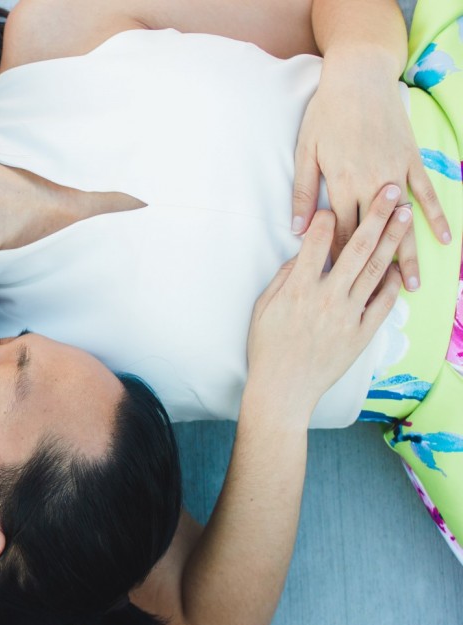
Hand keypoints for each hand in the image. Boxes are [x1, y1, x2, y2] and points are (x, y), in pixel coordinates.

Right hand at [249, 184, 407, 420]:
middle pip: (356, 248)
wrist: (283, 389)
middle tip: (390, 192)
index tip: (332, 205)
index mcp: (298, 288)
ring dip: (392, 240)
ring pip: (374, 270)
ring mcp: (347, 315)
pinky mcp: (361, 333)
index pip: (317, 241)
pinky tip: (397, 266)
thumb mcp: (263, 308)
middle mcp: (326, 297)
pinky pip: (382, 303)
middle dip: (376, 215)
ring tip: (404, 216)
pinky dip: (391, 282)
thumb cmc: (267, 349)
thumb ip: (283, 278)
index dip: (325, 219)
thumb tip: (302, 257)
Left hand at [291, 55, 450, 291]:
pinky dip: (436, 216)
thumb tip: (296, 229)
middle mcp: (371, 184)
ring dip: (408, 253)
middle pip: (373, 235)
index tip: (338, 288)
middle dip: (375, 270)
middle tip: (379, 302)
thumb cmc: (326, 114)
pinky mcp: (411, 160)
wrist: (359, 78)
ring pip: (402, 221)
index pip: (340, 233)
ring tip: (414, 284)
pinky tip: (445, 239)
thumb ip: (302, 192)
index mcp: (341, 185)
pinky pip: (426, 193)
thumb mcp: (305, 152)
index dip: (340, 262)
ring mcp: (395, 173)